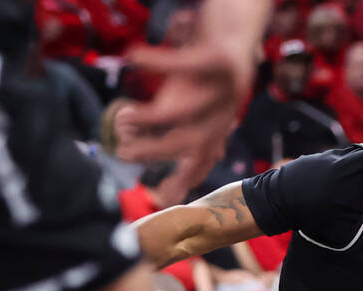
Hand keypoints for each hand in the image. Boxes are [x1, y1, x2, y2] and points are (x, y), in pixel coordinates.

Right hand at [118, 2, 262, 194]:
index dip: (186, 179)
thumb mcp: (188, 93)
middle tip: (125, 153)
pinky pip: (188, 63)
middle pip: (196, 143)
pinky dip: (159, 62)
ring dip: (155, 118)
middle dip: (160, 153)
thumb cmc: (205, 58)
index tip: (163, 198)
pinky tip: (133, 56)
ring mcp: (229, 86)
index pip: (205, 158)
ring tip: (124, 116)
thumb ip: (168, 116)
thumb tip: (130, 137)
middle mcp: (227, 110)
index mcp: (220, 122)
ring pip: (191, 112)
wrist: (238, 19)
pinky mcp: (222, 57)